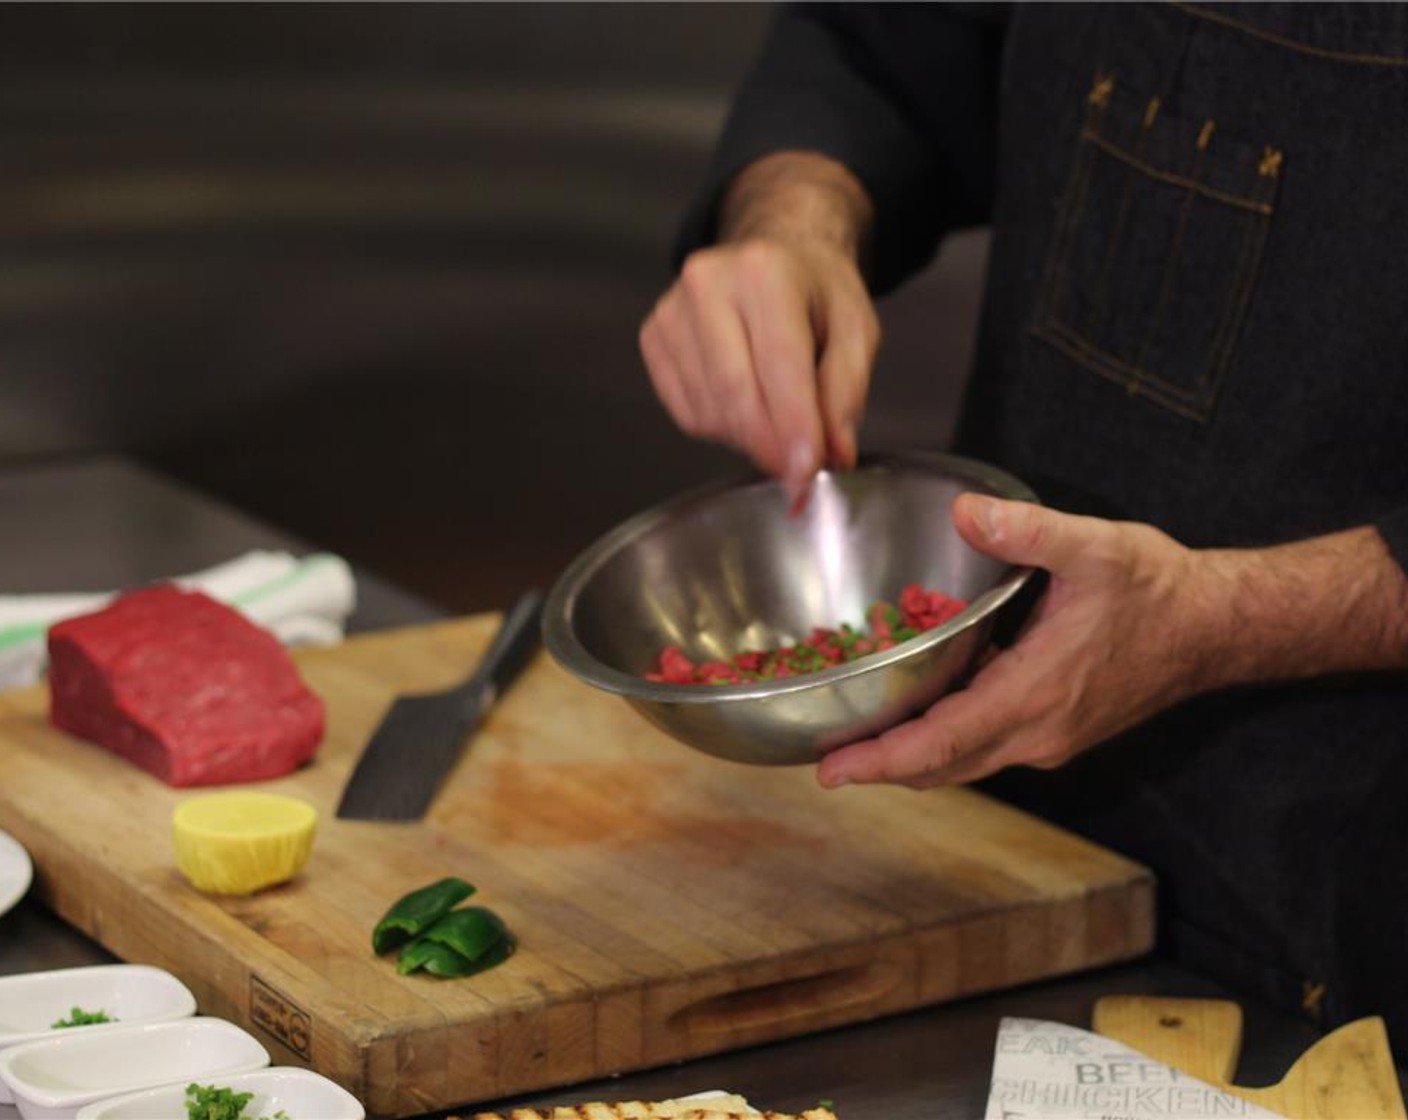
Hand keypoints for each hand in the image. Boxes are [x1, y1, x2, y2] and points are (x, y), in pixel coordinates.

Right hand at [639, 153, 879, 504]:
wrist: (772, 258)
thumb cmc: (815, 294)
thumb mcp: (856, 329)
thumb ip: (847, 391)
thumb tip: (832, 453)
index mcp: (765, 270)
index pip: (779, 363)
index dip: (794, 426)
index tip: (806, 472)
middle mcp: (708, 283)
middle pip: (735, 392)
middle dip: (771, 444)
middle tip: (798, 472)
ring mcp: (672, 311)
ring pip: (710, 410)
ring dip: (750, 436)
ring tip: (778, 415)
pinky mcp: (654, 338)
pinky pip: (688, 413)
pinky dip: (723, 426)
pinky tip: (745, 402)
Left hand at [817, 493, 1213, 788]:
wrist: (1215, 627)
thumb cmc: (1158, 590)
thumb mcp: (1095, 547)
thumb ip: (1027, 530)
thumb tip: (964, 512)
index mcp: (1036, 694)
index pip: (943, 742)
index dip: (883, 760)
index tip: (832, 770)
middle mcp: (1039, 731)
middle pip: (944, 766)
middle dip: (882, 767)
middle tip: (826, 761)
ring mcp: (1050, 737)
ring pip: (965, 762)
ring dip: (912, 759)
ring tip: (859, 744)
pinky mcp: (1058, 730)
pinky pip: (987, 746)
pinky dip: (945, 742)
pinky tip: (920, 714)